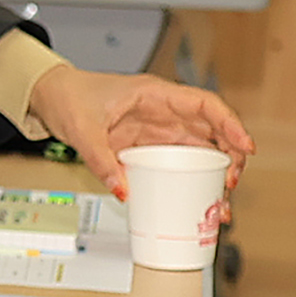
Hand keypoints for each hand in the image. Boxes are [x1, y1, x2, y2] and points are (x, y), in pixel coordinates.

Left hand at [24, 64, 251, 208]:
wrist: (50, 96)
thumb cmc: (68, 97)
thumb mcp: (82, 129)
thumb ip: (101, 160)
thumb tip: (123, 190)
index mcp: (154, 94)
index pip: (205, 104)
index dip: (230, 124)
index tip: (245, 146)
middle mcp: (163, 111)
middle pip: (211, 131)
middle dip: (230, 156)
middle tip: (230, 184)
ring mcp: (158, 129)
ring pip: (200, 149)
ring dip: (214, 173)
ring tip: (220, 201)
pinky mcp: (148, 145)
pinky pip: (178, 162)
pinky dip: (192, 179)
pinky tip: (198, 198)